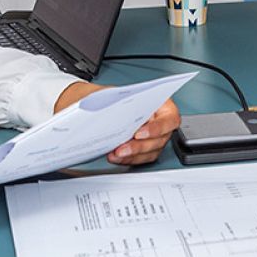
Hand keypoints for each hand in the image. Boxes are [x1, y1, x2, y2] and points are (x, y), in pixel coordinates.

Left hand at [53, 83, 180, 166]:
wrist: (86, 106)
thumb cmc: (99, 98)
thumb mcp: (106, 96)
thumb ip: (113, 104)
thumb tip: (107, 113)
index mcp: (157, 102)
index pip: (170, 116)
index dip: (158, 126)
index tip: (139, 131)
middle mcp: (157, 120)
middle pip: (161, 138)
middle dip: (140, 145)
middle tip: (121, 148)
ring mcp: (151, 136)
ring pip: (152, 151)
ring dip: (133, 155)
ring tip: (115, 154)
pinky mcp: (140, 148)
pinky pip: (141, 158)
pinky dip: (129, 159)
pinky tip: (115, 157)